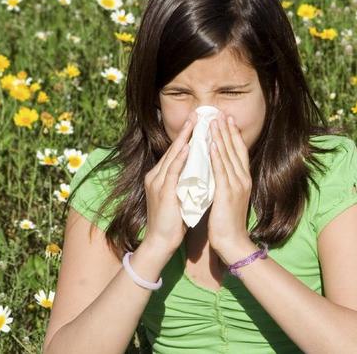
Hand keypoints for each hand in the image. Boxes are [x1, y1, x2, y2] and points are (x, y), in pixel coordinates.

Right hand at [142, 112, 196, 253]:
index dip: (188, 136)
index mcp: (161, 176)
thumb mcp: (180, 195)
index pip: (177, 152)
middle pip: (174, 149)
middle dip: (187, 131)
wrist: (160, 242)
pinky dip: (180, 158)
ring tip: (196, 123)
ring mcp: (158, 182)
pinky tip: (188, 147)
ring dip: (185, 138)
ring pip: (173, 156)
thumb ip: (186, 181)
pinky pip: (172, 171)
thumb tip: (200, 169)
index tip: (200, 122)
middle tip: (199, 114)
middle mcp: (156, 175)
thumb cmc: (173, 221)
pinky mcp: (162, 192)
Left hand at [206, 111, 253, 261]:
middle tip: (221, 113)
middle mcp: (243, 179)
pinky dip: (217, 155)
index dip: (234, 135)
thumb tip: (219, 169)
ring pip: (228, 156)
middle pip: (236, 149)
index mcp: (244, 180)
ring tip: (215, 121)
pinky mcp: (227, 193)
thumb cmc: (228, 223)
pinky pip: (221, 170)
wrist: (232, 242)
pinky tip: (212, 144)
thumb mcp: (229, 197)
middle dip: (228, 130)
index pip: (240, 152)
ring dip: (221, 137)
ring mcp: (236, 185)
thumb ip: (226, 182)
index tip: (228, 119)